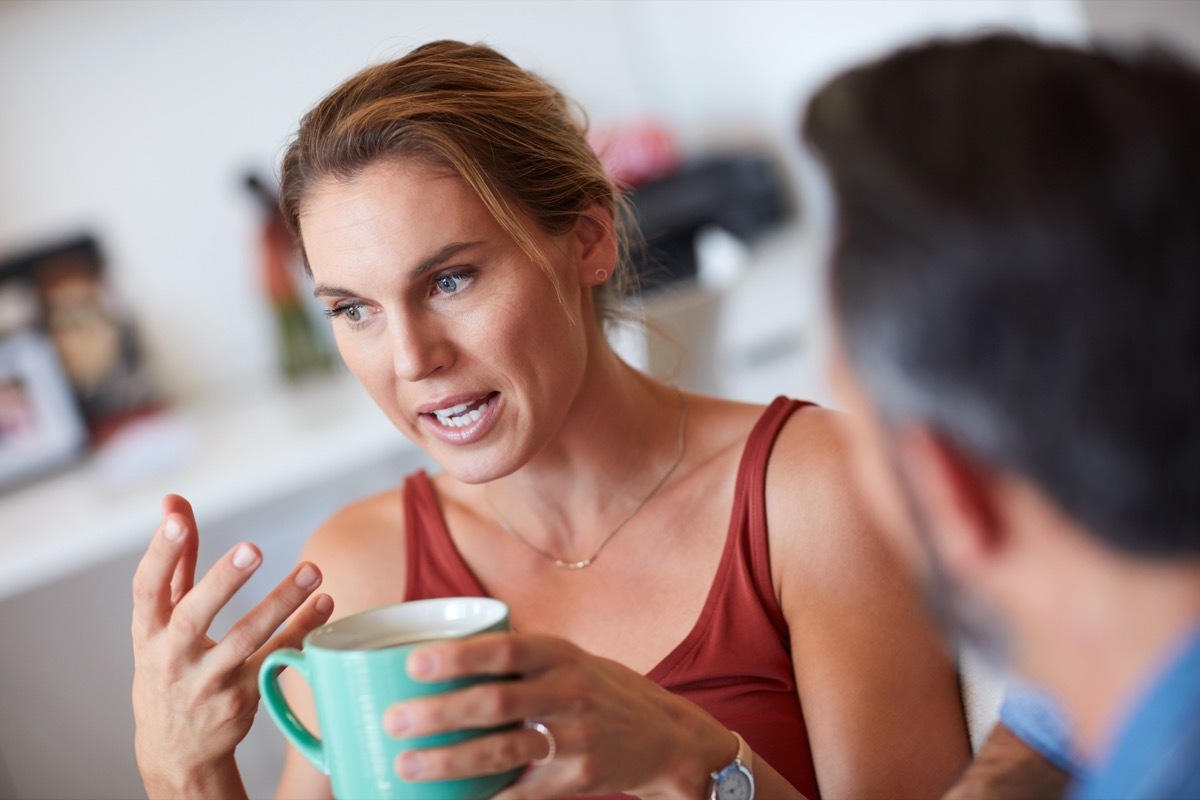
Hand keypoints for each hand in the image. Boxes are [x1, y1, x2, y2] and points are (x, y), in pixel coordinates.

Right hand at [131, 494, 333, 797]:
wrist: (177, 748)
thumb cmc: (170, 666)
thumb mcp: (161, 620)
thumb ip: (174, 561)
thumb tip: (172, 502)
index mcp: (148, 631)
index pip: (146, 588)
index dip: (160, 553)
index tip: (178, 519)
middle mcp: (171, 658)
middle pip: (193, 618)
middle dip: (222, 582)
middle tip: (254, 547)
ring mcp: (207, 682)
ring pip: (245, 641)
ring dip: (280, 604)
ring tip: (312, 570)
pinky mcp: (241, 698)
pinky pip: (277, 660)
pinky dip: (302, 631)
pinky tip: (324, 604)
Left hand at [382, 632, 736, 799]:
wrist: (664, 736)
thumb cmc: (595, 690)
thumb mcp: (566, 659)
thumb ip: (514, 659)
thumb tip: (431, 657)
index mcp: (559, 654)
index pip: (504, 651)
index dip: (458, 656)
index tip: (413, 663)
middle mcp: (568, 692)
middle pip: (495, 703)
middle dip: (440, 714)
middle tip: (394, 721)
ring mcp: (575, 738)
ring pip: (503, 751)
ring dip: (450, 761)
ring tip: (407, 765)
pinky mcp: (578, 778)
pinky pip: (522, 793)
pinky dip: (485, 799)